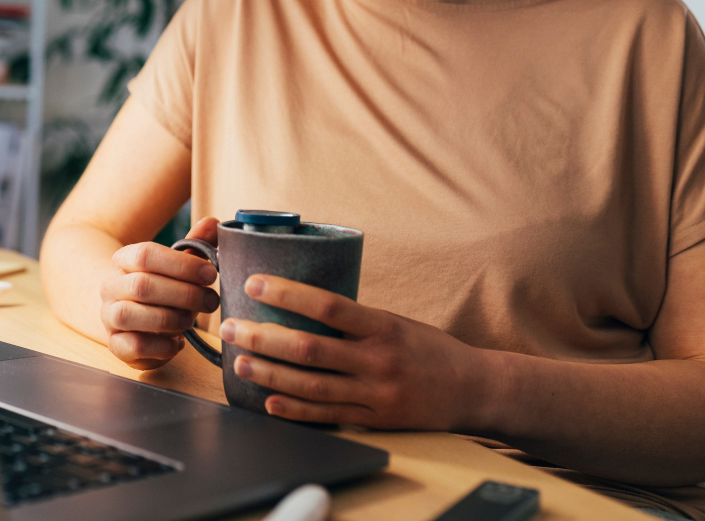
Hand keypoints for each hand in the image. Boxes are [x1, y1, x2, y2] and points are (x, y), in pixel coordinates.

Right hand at [100, 216, 221, 369]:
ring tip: (192, 320)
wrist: (134, 319)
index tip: (211, 273)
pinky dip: (162, 346)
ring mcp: (108, 316)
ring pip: (131, 315)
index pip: (145, 254)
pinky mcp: (115, 344)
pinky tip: (177, 341)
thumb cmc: (162, 287)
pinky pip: (134, 346)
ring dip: (171, 319)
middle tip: (211, 300)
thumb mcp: (178, 265)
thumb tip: (213, 223)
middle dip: (184, 294)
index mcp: (123, 259)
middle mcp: (110, 286)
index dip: (182, 264)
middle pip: (142, 286)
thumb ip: (196, 245)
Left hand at [219, 275, 491, 429]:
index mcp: (383, 326)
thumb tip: (300, 302)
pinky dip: (295, 410)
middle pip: (309, 348)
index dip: (288, 294)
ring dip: (269, 374)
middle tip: (230, 326)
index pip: (328, 306)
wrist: (474, 389)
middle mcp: (378, 360)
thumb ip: (354, 319)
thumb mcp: (395, 321)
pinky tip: (268, 402)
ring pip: (311, 385)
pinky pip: (327, 416)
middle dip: (262, 336)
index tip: (255, 283)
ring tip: (239, 361)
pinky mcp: (375, 421)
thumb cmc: (429, 348)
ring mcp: (375, 394)